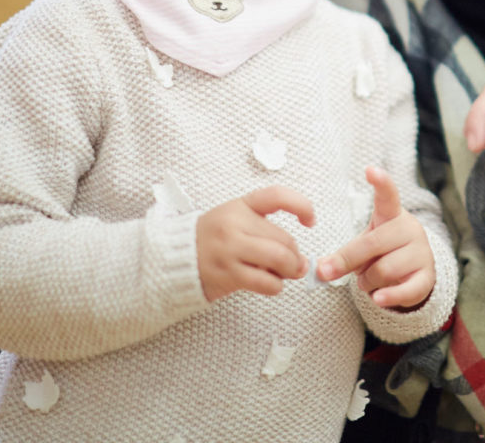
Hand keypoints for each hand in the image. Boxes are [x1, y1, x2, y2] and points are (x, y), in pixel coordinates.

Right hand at [196, 185, 315, 301]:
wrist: (174, 259)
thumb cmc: (213, 240)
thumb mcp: (234, 220)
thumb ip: (266, 231)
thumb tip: (300, 259)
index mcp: (240, 206)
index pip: (278, 196)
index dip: (302, 206)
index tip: (310, 221)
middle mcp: (234, 224)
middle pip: (284, 238)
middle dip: (295, 255)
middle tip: (294, 264)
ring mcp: (230, 249)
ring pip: (279, 259)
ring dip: (290, 271)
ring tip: (285, 274)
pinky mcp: (227, 274)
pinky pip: (266, 282)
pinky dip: (275, 286)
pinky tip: (269, 284)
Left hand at [317, 166, 434, 308]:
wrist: (415, 274)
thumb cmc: (383, 253)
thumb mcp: (364, 248)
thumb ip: (343, 255)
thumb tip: (320, 271)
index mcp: (392, 215)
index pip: (388, 196)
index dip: (381, 183)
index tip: (370, 169)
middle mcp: (410, 229)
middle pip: (373, 243)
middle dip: (347, 261)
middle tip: (327, 272)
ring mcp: (422, 252)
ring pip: (384, 269)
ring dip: (367, 281)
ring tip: (368, 282)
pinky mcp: (427, 277)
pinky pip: (405, 290)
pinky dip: (388, 297)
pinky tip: (379, 299)